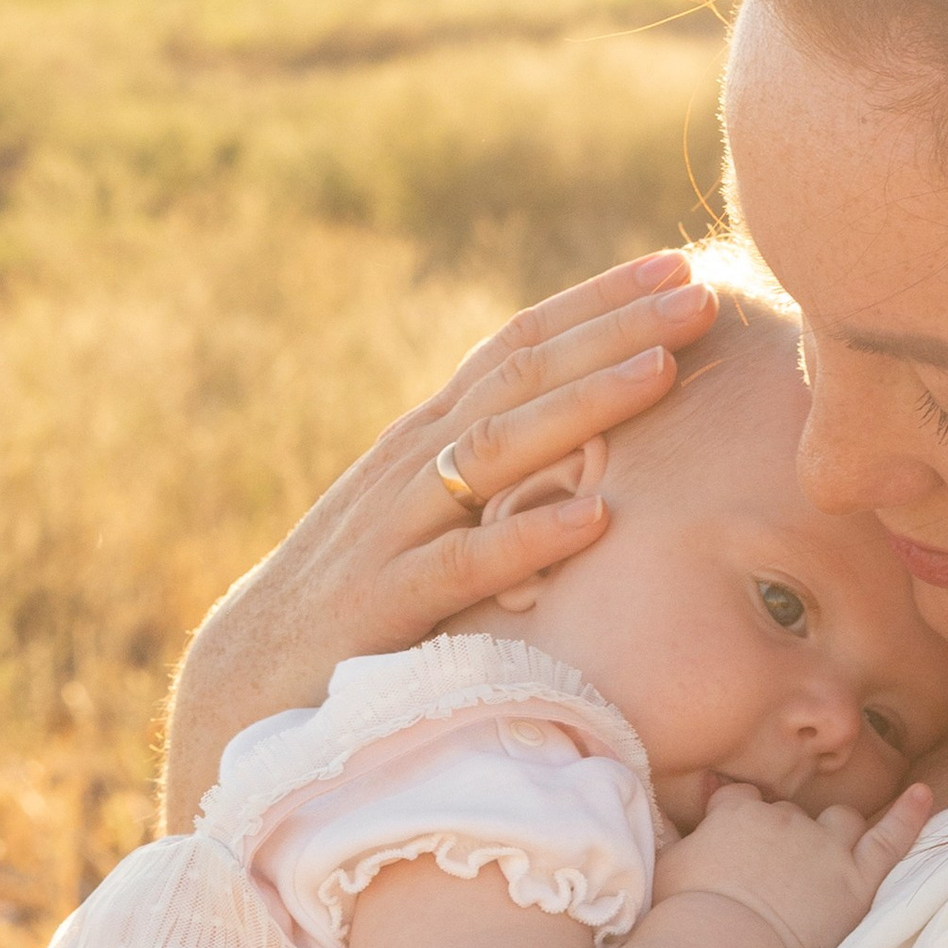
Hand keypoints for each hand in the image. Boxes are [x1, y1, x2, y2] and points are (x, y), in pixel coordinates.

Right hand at [162, 252, 718, 822]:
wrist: (247, 679)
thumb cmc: (358, 600)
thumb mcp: (426, 518)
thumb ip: (490, 475)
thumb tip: (587, 441)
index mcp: (426, 439)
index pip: (517, 347)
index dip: (596, 304)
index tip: (677, 268)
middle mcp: (410, 464)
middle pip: (519, 376)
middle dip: (612, 331)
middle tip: (700, 294)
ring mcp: (393, 528)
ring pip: (495, 449)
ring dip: (582, 407)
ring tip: (661, 374)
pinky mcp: (383, 604)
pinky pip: (464, 565)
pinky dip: (530, 539)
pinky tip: (598, 520)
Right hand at [654, 779, 935, 947]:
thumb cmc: (684, 920)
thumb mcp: (666, 869)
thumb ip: (678, 841)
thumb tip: (676, 826)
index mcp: (736, 814)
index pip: (739, 799)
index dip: (734, 814)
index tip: (727, 830)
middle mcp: (784, 821)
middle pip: (789, 814)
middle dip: (781, 835)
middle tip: (768, 872)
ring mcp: (825, 849)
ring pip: (840, 820)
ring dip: (835, 830)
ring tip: (828, 851)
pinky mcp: (857, 881)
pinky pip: (892, 838)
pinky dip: (909, 815)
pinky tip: (924, 794)